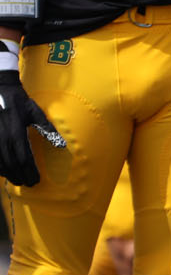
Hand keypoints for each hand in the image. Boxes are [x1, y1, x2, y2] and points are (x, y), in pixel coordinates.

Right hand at [0, 70, 66, 186]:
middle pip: (11, 164)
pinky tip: (5, 171)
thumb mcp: (35, 112)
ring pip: (0, 163)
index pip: (24, 158)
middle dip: (21, 176)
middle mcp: (2, 138)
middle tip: (29, 184)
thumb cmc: (19, 102)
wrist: (0, 90)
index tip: (37, 180)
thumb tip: (61, 144)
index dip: (30, 171)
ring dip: (9, 174)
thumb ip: (47, 128)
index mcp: (16, 132)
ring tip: (18, 180)